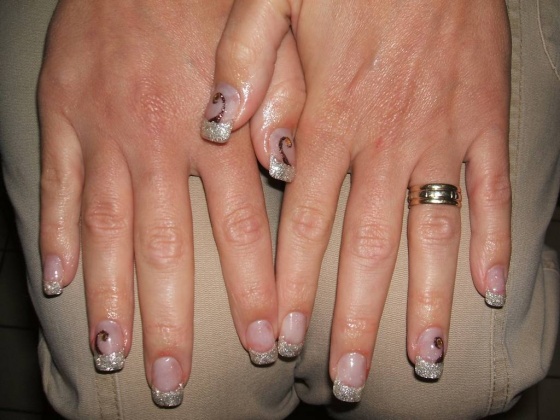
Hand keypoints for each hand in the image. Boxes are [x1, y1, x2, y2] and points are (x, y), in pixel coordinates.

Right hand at [39, 0, 303, 406]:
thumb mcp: (272, 36)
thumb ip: (285, 103)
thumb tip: (282, 171)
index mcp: (218, 129)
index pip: (243, 232)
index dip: (256, 293)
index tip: (266, 345)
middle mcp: (158, 141)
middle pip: (169, 250)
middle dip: (174, 322)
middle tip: (176, 382)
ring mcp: (103, 130)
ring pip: (108, 232)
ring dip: (111, 299)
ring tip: (114, 354)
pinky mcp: (62, 112)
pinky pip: (59, 185)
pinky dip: (60, 236)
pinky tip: (60, 283)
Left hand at [205, 0, 510, 400]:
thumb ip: (244, 66)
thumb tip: (220, 130)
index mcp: (328, 118)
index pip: (302, 224)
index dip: (291, 286)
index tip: (284, 339)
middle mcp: (385, 139)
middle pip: (366, 248)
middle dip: (354, 318)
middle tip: (348, 379)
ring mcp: (441, 134)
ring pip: (433, 234)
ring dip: (425, 301)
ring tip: (419, 359)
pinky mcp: (485, 119)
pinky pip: (492, 190)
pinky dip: (493, 240)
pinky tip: (489, 290)